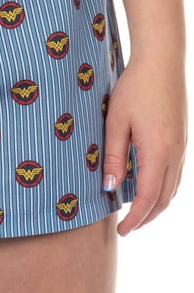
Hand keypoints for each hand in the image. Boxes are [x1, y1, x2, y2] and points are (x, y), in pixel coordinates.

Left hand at [102, 54, 186, 235]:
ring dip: (157, 204)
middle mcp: (176, 153)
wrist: (161, 62)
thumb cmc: (133, 89)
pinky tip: (148, 187)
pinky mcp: (181, 138)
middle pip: (165, 198)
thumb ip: (114, 156)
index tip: (122, 230)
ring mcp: (182, 146)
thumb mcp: (115, 122)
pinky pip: (175, 173)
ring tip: (136, 212)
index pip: (149, 198)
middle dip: (147, 217)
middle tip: (127, 227)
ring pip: (173, 187)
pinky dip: (163, 188)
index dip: (136, 218)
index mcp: (158, 151)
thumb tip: (111, 188)